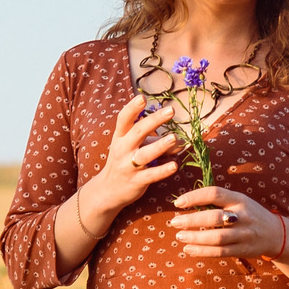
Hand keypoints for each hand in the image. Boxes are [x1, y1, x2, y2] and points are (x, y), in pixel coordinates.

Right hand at [72, 94, 179, 233]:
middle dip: (154, 120)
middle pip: (138, 132)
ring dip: (160, 146)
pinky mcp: (136, 181)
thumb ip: (155, 142)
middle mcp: (123, 149)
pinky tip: (174, 165)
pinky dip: (163, 170)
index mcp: (120, 137)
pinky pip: (151, 175)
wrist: (108, 190)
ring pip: (145, 154)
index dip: (132, 108)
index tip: (142, 98)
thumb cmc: (125, 163)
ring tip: (174, 138)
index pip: (123, 119)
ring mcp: (128, 166)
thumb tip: (180, 141)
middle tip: (170, 111)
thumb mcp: (135, 148)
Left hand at [168, 184, 287, 259]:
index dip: (195, 197)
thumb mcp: (239, 201)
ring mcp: (244, 234)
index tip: (178, 202)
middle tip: (174, 222)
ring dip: (195, 238)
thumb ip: (219, 201)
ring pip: (216, 238)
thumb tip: (187, 202)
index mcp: (239, 199)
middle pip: (214, 218)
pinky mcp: (243, 250)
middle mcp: (243, 215)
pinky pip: (220, 252)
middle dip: (191, 220)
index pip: (215, 194)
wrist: (276, 234)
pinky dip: (202, 251)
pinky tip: (189, 249)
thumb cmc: (250, 214)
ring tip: (179, 237)